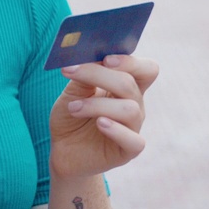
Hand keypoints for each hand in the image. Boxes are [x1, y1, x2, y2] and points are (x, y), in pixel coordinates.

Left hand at [48, 54, 156, 178]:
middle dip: (99, 75)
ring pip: (129, 109)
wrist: (62, 150)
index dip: (130, 61)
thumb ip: (83, 75)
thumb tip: (89, 57)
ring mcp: (133, 128)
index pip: (146, 69)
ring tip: (73, 108)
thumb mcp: (73, 91)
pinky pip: (134, 140)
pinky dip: (116, 129)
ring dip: (96, 105)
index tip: (105, 58)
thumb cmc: (71, 117)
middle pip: (130, 84)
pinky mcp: (128, 151)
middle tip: (71, 72)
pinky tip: (99, 124)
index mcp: (126, 87)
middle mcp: (134, 105)